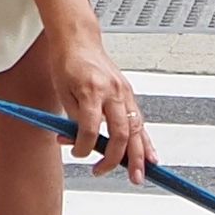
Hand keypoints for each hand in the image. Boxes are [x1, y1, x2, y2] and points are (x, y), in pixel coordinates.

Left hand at [39, 36, 151, 174]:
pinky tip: (151, 156)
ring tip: (140, 175)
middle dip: (119, 159)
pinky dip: (145, 141)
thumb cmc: (67, 62)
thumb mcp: (63, 91)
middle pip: (121, 132)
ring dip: (140, 155)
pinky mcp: (128, 93)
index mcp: (91, 90)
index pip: (90, 128)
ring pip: (137, 129)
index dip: (84, 146)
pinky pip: (139, 121)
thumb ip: (74, 118)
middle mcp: (112, 92)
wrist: (79, 39)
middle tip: (113, 174)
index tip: (78, 154)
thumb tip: (77, 142)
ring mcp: (124, 92)